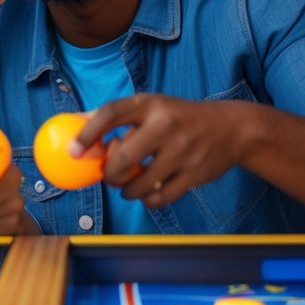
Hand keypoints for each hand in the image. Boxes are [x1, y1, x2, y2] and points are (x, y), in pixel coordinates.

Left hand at [71, 94, 247, 208]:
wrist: (231, 128)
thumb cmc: (179, 117)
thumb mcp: (151, 106)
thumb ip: (116, 115)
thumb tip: (74, 125)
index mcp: (150, 104)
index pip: (111, 114)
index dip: (88, 133)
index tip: (74, 152)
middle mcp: (165, 125)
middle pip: (122, 159)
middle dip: (108, 175)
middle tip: (108, 176)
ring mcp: (182, 151)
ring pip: (138, 184)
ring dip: (127, 190)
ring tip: (130, 184)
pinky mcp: (195, 175)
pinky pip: (159, 198)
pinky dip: (147, 200)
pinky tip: (148, 192)